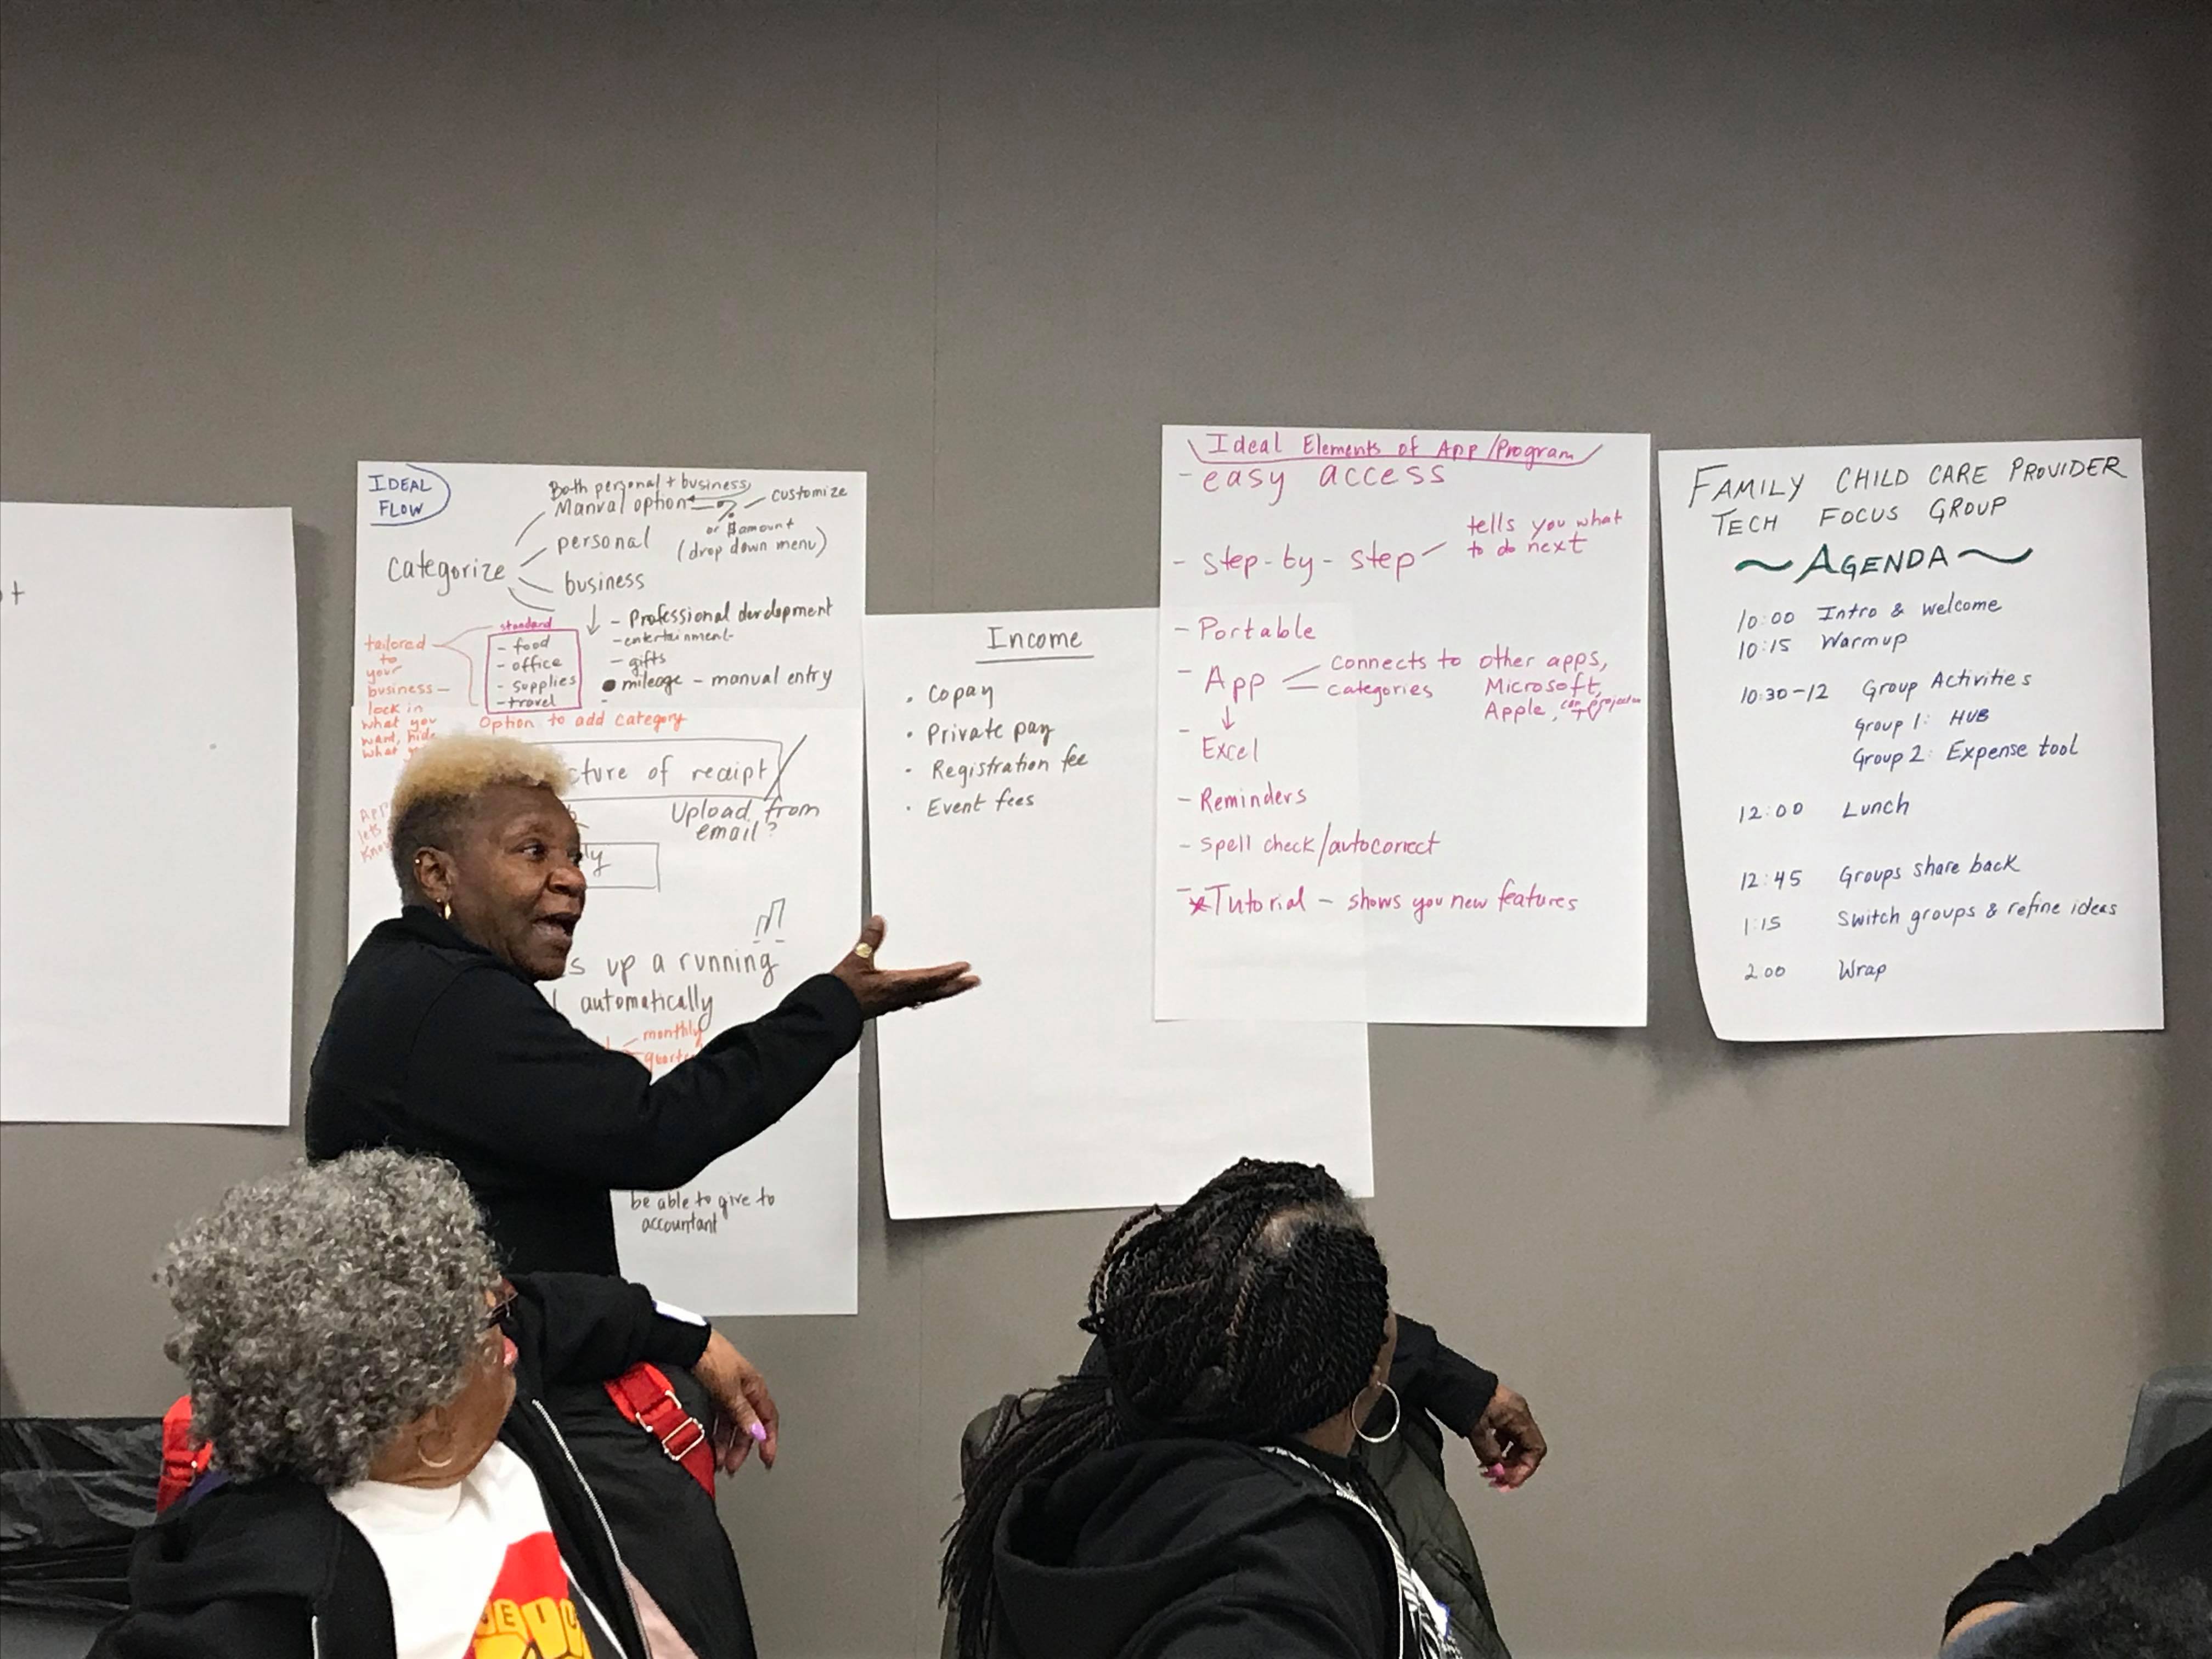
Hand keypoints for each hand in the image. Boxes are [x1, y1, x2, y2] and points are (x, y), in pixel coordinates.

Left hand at [693, 1331, 777, 1472]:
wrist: (686, 1345)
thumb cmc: (712, 1358)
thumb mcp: (731, 1390)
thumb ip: (744, 1413)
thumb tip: (758, 1433)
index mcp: (754, 1388)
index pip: (768, 1419)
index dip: (770, 1440)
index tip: (767, 1460)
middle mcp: (743, 1392)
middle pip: (748, 1426)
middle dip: (742, 1449)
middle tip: (733, 1466)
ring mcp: (726, 1394)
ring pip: (731, 1426)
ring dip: (726, 1446)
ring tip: (717, 1461)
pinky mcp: (711, 1395)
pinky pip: (717, 1422)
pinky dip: (714, 1436)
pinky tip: (708, 1446)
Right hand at [830, 915, 978, 1017]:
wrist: (829, 1014)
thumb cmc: (841, 993)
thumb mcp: (855, 961)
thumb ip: (868, 940)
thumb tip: (878, 922)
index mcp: (895, 985)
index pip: (929, 978)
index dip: (948, 973)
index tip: (964, 967)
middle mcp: (899, 996)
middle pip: (935, 991)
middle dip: (956, 986)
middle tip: (974, 981)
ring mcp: (894, 1002)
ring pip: (928, 996)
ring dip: (945, 991)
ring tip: (958, 986)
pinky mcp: (888, 1004)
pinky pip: (915, 999)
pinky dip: (928, 994)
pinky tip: (926, 993)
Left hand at [1467, 1384, 1545, 1489]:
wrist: (1447, 1376)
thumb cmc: (1463, 1396)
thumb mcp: (1477, 1430)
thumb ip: (1489, 1453)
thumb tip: (1496, 1469)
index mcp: (1519, 1415)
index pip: (1536, 1450)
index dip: (1525, 1470)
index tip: (1509, 1482)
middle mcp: (1518, 1411)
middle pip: (1527, 1447)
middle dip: (1514, 1468)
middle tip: (1499, 1481)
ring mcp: (1509, 1409)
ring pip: (1516, 1442)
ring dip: (1506, 1460)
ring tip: (1490, 1471)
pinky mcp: (1498, 1409)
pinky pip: (1506, 1434)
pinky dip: (1499, 1448)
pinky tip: (1485, 1456)